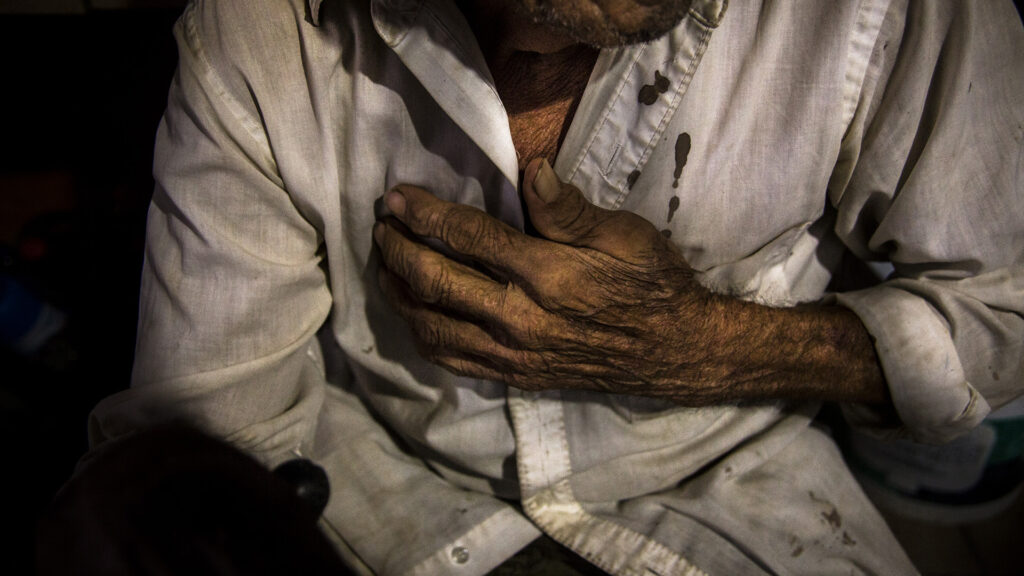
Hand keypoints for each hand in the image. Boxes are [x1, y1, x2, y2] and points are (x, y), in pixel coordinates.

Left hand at [373, 158, 728, 403]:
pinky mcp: (514, 376)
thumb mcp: (625, 235)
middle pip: (436, 282)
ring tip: (387, 265)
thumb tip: (531, 169)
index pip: (468, 237)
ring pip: (432, 327)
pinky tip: (414, 314)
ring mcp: (513, 354)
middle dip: (399, 249)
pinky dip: (421, 334)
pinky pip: (451, 360)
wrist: (673, 352)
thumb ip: (569, 208)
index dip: (424, 214)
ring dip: (399, 293)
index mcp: (546, 275)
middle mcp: (520, 319)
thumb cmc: (651, 285)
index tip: (396, 198)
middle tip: (382, 226)